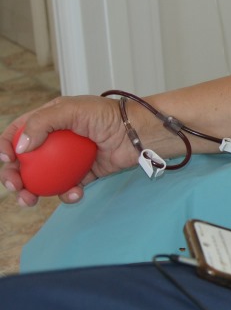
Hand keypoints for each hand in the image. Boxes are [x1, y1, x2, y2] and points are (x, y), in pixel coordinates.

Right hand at [0, 95, 139, 205]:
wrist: (138, 133)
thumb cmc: (108, 115)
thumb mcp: (73, 109)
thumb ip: (43, 122)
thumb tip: (20, 148)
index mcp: (49, 120)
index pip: (18, 133)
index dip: (6, 146)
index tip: (7, 160)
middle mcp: (55, 140)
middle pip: (23, 161)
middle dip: (13, 176)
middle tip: (16, 187)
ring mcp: (68, 159)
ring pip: (41, 179)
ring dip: (32, 192)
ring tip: (31, 200)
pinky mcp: (83, 174)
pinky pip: (67, 188)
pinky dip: (67, 194)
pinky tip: (74, 194)